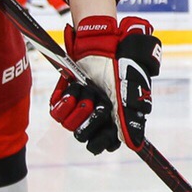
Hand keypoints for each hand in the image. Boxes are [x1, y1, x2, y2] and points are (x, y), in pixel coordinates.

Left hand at [48, 15, 161, 153]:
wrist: (102, 46)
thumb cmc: (120, 69)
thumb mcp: (128, 94)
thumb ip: (129, 120)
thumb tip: (135, 145)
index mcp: (112, 120)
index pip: (104, 144)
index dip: (102, 141)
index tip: (105, 130)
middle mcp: (94, 116)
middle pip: (84, 137)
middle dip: (90, 120)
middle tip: (99, 103)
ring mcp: (78, 107)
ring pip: (70, 125)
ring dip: (79, 107)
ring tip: (87, 91)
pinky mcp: (65, 97)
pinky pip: (56, 113)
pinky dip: (64, 101)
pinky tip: (74, 89)